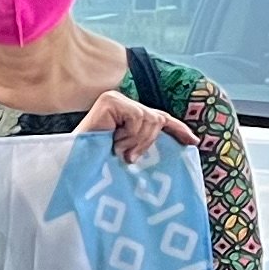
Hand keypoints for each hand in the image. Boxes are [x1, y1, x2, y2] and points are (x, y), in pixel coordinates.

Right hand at [74, 89, 197, 165]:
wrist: (74, 170)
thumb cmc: (99, 166)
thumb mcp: (131, 154)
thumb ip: (147, 144)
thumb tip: (179, 144)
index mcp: (126, 115)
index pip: (159, 118)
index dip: (178, 129)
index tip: (194, 142)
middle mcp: (122, 103)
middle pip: (157, 119)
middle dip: (147, 141)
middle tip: (128, 157)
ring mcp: (115, 100)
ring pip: (150, 119)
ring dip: (136, 141)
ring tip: (116, 151)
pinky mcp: (110, 101)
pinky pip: (138, 118)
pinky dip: (130, 135)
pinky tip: (114, 143)